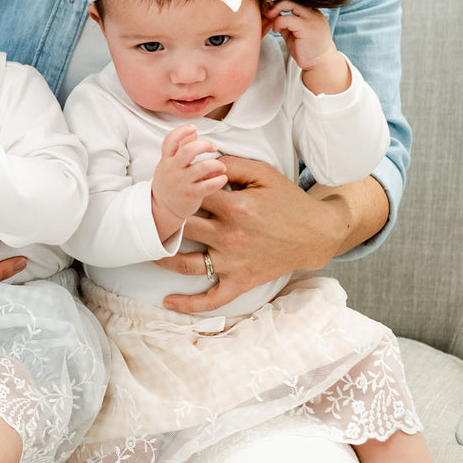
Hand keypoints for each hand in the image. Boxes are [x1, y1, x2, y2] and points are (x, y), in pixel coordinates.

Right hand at [150, 125, 226, 241]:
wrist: (162, 209)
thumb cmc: (169, 184)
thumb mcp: (169, 164)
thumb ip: (180, 147)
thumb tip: (192, 132)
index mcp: (167, 160)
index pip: (170, 141)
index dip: (182, 131)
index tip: (194, 128)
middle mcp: (173, 170)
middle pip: (189, 150)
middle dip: (205, 145)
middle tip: (213, 147)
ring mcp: (182, 182)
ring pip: (203, 167)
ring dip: (216, 164)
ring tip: (221, 167)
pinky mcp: (191, 195)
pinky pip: (209, 185)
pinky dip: (219, 180)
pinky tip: (222, 178)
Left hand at [154, 156, 362, 312]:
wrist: (315, 234)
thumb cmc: (288, 200)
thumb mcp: (263, 173)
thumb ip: (230, 164)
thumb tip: (199, 158)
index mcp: (235, 207)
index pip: (192, 196)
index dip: (174, 189)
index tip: (162, 186)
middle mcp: (231, 236)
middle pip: (182, 228)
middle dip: (162, 221)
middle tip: (146, 216)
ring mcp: (234, 262)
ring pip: (186, 264)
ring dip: (161, 259)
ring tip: (146, 251)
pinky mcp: (241, 281)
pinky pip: (212, 298)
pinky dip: (189, 304)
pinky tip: (168, 301)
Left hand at [263, 0, 348, 93]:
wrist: (320, 63)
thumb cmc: (307, 50)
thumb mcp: (294, 34)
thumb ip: (286, 24)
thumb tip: (271, 14)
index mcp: (311, 12)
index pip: (293, 0)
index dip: (279, 4)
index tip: (268, 11)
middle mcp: (313, 12)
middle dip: (275, 4)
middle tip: (266, 12)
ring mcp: (311, 18)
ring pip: (289, 3)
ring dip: (275, 10)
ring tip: (270, 19)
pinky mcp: (307, 27)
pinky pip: (287, 18)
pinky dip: (278, 22)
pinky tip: (276, 30)